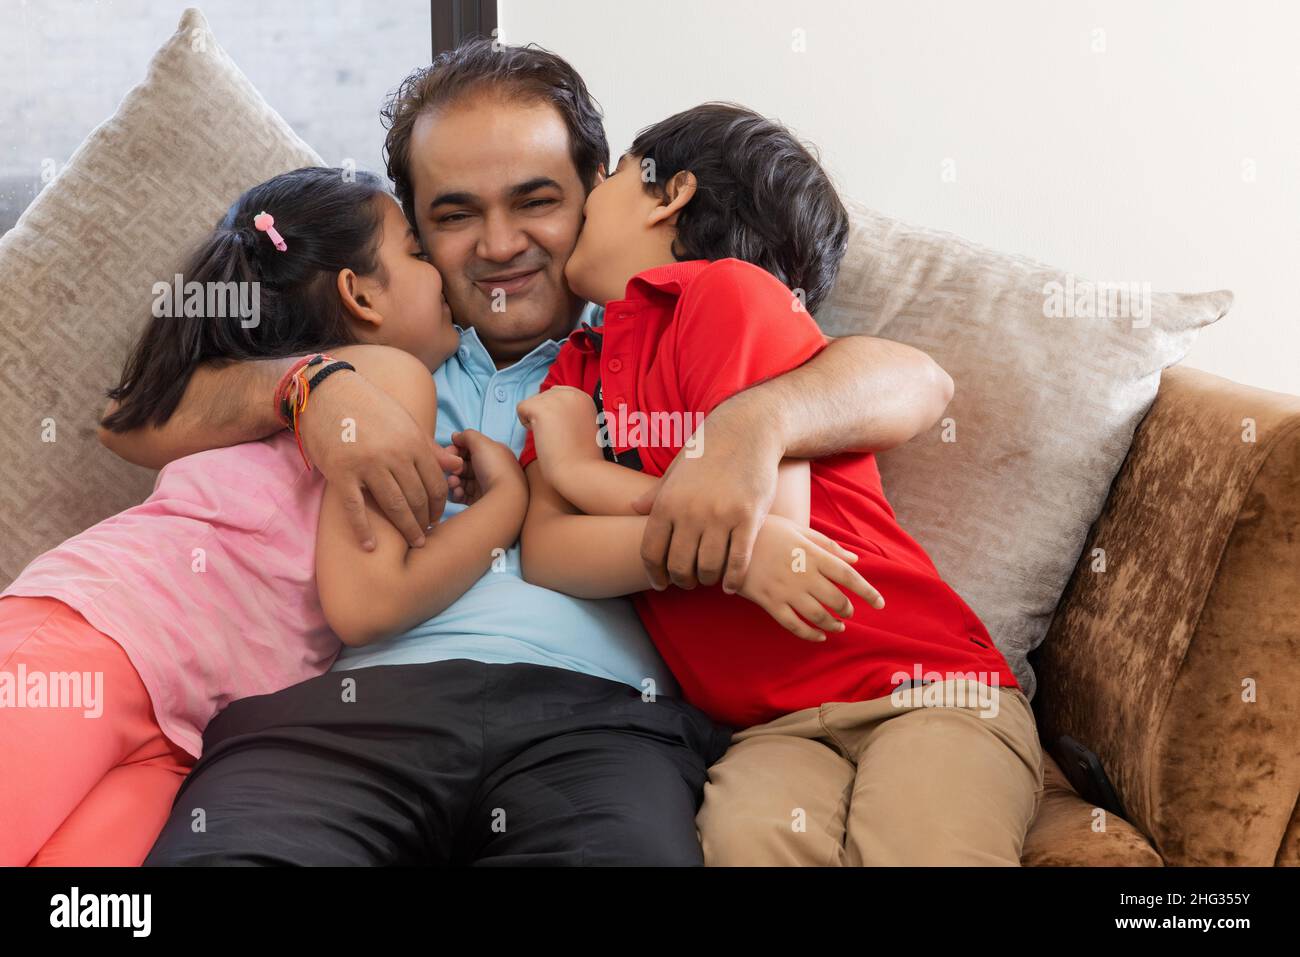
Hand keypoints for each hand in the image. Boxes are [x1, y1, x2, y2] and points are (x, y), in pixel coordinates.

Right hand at [298, 371, 460, 549]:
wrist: (326, 394)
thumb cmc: (370, 408)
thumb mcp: (405, 422)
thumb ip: (430, 448)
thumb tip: (457, 467)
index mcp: (412, 442)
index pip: (435, 483)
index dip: (440, 505)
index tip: (437, 517)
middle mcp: (393, 455)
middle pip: (418, 498)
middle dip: (425, 520)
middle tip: (427, 535)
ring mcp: (366, 466)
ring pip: (394, 506)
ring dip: (407, 529)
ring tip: (415, 543)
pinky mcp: (340, 474)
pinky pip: (355, 509)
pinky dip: (363, 531)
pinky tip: (371, 546)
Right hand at [450, 429, 525, 503]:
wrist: (504, 498)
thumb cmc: (494, 467)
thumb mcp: (481, 443)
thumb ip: (467, 435)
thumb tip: (455, 436)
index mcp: (494, 454)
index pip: (471, 449)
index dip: (457, 449)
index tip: (448, 453)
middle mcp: (490, 469)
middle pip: (464, 465)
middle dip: (454, 466)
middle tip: (452, 470)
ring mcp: (485, 486)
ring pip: (462, 481)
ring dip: (454, 480)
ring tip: (453, 483)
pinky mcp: (480, 501)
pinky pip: (463, 495)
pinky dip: (458, 493)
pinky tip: (458, 492)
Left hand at [516, 386, 602, 497]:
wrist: (581, 472)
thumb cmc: (581, 458)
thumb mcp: (584, 426)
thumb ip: (571, 414)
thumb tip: (552, 411)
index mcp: (584, 398)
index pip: (557, 394)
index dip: (554, 414)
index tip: (563, 432)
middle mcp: (572, 393)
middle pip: (543, 396)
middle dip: (544, 416)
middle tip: (557, 438)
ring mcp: (557, 399)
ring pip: (532, 402)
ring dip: (535, 421)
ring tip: (552, 439)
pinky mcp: (542, 408)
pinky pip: (521, 408)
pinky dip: (525, 423)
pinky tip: (540, 436)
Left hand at [634, 403, 778, 591]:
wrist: (747, 430)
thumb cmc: (709, 450)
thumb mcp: (676, 469)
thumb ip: (656, 494)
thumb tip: (633, 508)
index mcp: (668, 502)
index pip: (651, 552)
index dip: (654, 573)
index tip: (661, 582)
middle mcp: (690, 512)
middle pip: (679, 566)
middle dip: (683, 580)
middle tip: (689, 581)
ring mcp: (721, 516)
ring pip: (709, 568)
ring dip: (708, 580)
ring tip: (709, 578)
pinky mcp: (748, 518)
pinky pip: (738, 560)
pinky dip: (732, 579)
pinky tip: (729, 584)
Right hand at [737, 515, 884, 641]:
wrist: (729, 540)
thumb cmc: (767, 531)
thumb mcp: (798, 530)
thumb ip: (828, 546)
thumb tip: (854, 560)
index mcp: (812, 554)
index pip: (847, 576)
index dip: (867, 591)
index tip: (880, 603)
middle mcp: (802, 574)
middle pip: (835, 599)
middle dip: (847, 609)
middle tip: (849, 611)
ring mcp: (785, 590)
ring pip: (817, 615)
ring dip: (832, 623)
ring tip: (839, 626)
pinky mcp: (769, 602)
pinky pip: (793, 625)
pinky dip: (809, 634)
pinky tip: (819, 636)